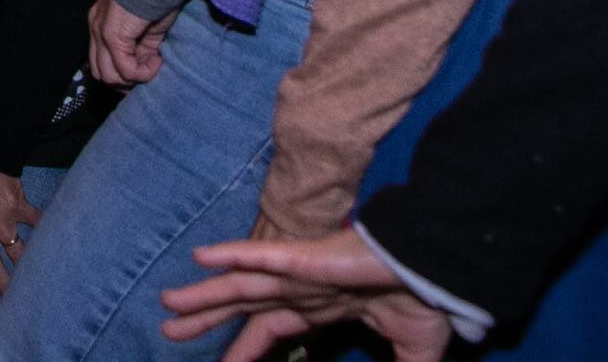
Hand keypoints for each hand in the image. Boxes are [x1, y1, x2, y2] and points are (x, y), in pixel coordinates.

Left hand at [86, 0, 172, 88]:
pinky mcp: (112, 35)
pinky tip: (158, 60)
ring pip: (109, 76)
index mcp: (100, 23)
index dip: (122, 73)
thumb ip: (139, 48)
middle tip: (148, 72)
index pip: (100, 62)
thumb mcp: (145, 28)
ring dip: (135, 77)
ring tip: (155, 63)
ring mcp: (100, 31)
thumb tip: (142, 70)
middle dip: (126, 80)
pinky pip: (126, 69)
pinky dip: (143, 72)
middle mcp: (94, 27)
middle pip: (101, 72)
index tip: (144, 71)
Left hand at [159, 228, 454, 361]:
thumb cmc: (423, 299)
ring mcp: (300, 273)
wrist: (438, 267)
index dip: (243, 347)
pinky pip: (262, 257)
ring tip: (168, 305)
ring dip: (204, 294)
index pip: (270, 330)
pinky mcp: (306, 258)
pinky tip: (201, 256)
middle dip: (206, 317)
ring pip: (240, 285)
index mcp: (320, 308)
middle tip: (168, 330)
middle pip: (242, 306)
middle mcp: (302, 290)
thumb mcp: (411, 351)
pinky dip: (232, 255)